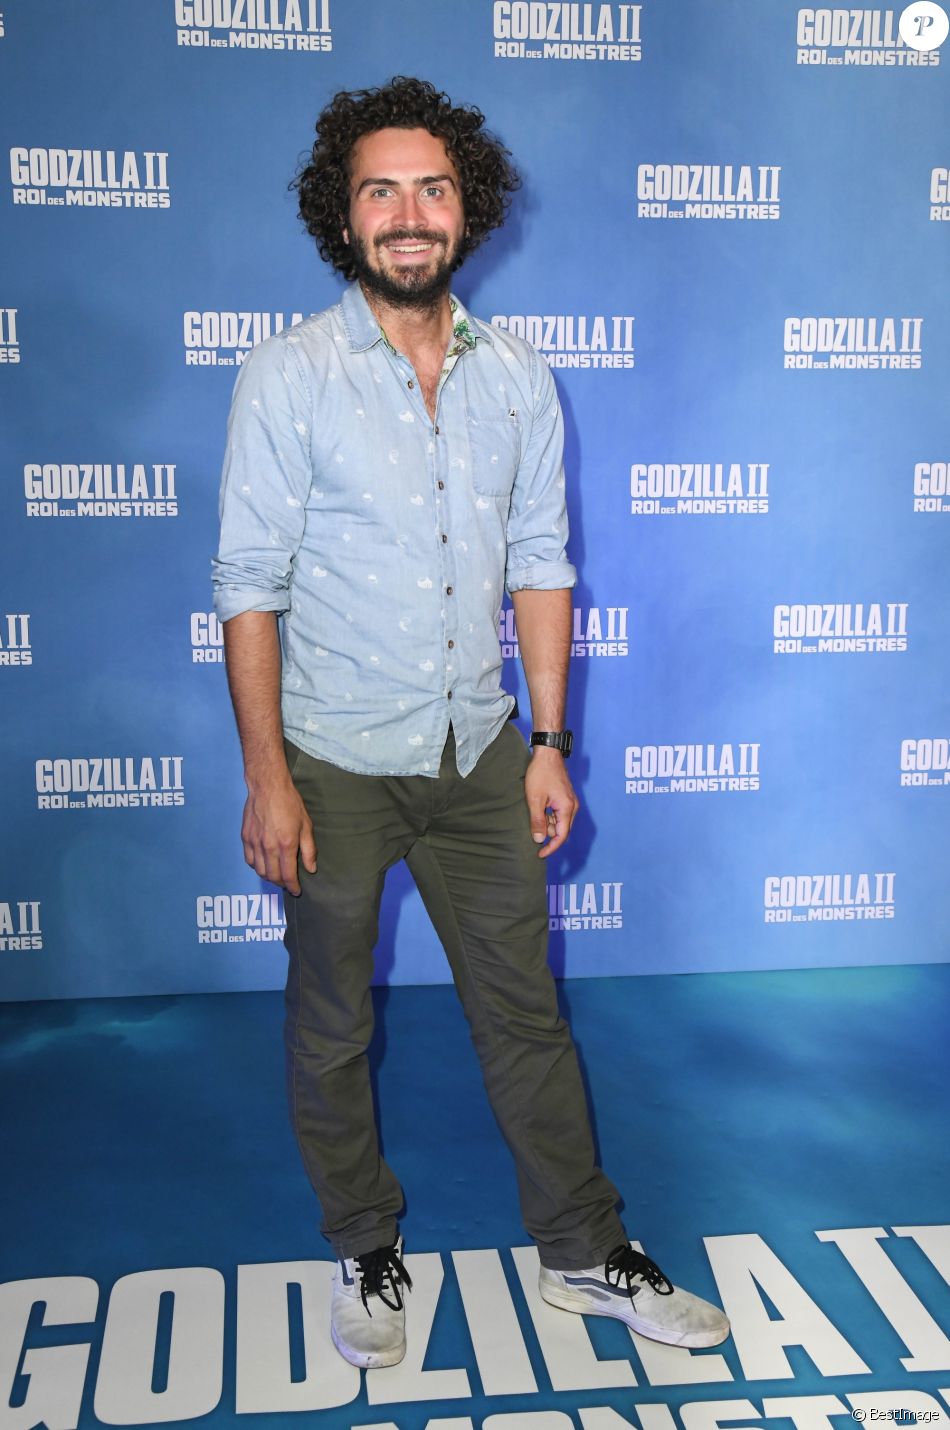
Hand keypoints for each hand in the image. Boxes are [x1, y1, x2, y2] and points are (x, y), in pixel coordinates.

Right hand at [241, 778, 316, 895]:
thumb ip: (309, 850)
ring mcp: (254, 843)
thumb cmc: (289, 803)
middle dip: (281, 884)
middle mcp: (268, 847)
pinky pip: (249, 860)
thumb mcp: (306, 825)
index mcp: (286, 844)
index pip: (288, 875)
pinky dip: (257, 867)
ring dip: (269, 877)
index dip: (292, 886)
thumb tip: (311, 868)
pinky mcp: (245, 838)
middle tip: (288, 883)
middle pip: (272, 876)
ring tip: (277, 875)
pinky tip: (264, 864)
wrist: (267, 786)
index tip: (296, 891)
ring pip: (260, 871)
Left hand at [524, 749, 578, 857]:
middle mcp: (572, 806)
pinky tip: (538, 811)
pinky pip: (559, 813)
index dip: (551, 847)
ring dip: (547, 824)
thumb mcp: (535, 799)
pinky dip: (549, 816)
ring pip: (559, 822)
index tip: (539, 854)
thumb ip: (537, 820)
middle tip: (532, 832)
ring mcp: (570, 801)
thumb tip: (539, 839)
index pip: (561, 836)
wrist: (548, 754)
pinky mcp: (565, 797)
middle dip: (548, 834)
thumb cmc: (541, 774)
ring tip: (533, 815)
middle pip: (562, 830)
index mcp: (567, 808)